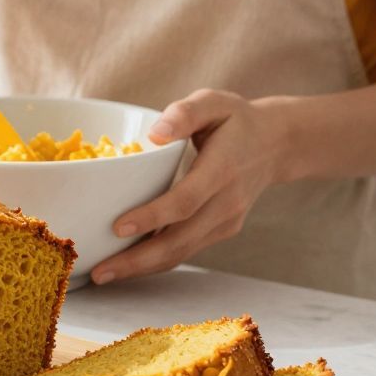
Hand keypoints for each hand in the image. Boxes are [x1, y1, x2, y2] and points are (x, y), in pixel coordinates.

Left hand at [91, 90, 288, 284]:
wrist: (276, 145)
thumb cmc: (236, 120)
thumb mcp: (214, 102)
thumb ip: (185, 112)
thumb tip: (155, 134)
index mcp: (222, 169)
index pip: (185, 200)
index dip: (152, 217)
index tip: (117, 228)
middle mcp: (227, 202)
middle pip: (180, 240)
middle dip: (138, 260)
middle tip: (99, 271)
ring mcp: (226, 220)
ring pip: (182, 252)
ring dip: (143, 267)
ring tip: (104, 274)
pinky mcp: (223, 230)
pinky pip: (187, 249)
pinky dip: (157, 260)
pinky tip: (129, 263)